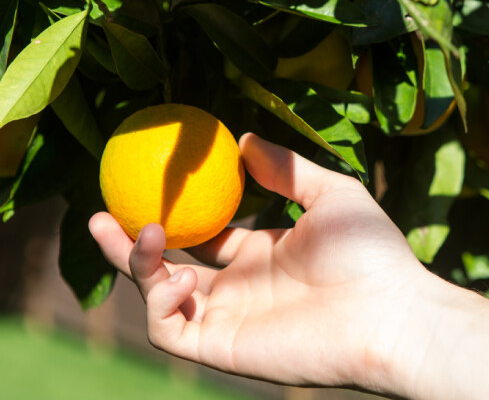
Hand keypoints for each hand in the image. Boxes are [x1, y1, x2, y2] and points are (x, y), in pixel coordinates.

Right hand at [89, 133, 447, 391]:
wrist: (391, 313)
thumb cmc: (371, 254)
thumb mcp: (330, 193)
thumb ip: (285, 168)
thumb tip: (242, 139)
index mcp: (259, 256)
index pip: (202, 237)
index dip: (172, 215)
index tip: (142, 184)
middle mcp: (238, 289)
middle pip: (167, 267)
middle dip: (127, 243)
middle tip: (97, 211)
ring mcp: (228, 320)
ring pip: (158, 297)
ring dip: (137, 265)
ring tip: (141, 230)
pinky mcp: (222, 349)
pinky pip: (169, 331)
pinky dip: (159, 303)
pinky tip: (178, 277)